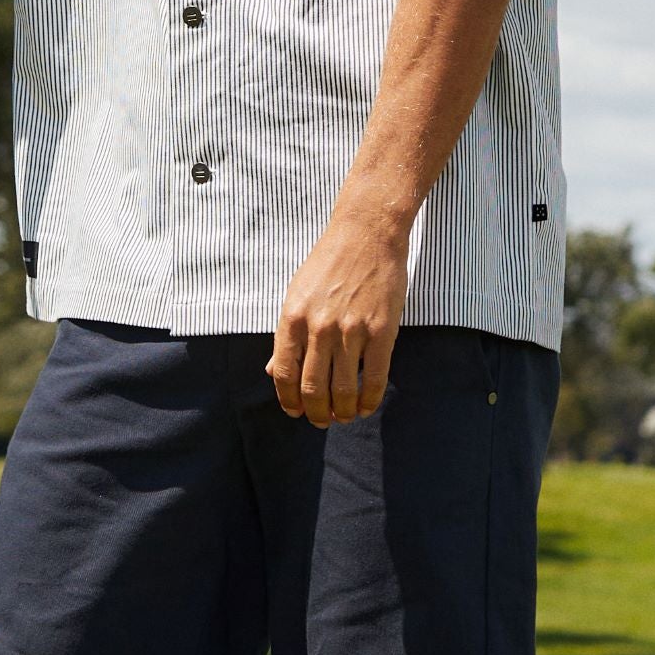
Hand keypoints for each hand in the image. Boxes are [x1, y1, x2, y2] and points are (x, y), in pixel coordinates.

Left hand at [268, 201, 409, 426]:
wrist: (366, 234)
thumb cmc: (329, 264)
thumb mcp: (296, 294)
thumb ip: (286, 335)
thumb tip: (273, 372)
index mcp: (292, 318)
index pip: (284, 374)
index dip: (288, 401)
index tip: (295, 412)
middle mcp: (319, 327)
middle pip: (313, 389)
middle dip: (316, 414)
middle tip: (322, 420)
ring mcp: (351, 330)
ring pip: (343, 390)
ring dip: (343, 411)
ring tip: (345, 415)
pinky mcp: (381, 331)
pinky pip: (374, 378)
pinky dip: (370, 400)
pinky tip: (367, 406)